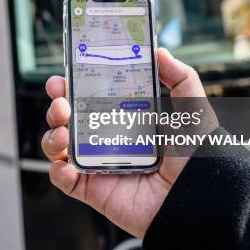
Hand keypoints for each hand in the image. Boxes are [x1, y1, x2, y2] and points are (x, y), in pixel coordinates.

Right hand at [42, 48, 205, 238]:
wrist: (198, 199)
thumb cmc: (198, 155)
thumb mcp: (193, 109)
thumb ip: (180, 77)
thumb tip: (159, 51)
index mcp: (124, 119)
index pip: (88, 98)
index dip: (71, 87)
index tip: (64, 76)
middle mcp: (106, 139)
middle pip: (67, 119)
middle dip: (56, 106)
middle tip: (60, 100)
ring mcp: (97, 164)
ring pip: (58, 146)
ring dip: (51, 135)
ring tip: (62, 131)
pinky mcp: (93, 189)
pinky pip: (63, 179)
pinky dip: (57, 170)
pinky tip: (65, 163)